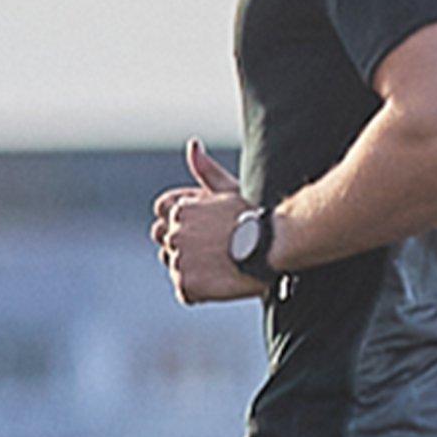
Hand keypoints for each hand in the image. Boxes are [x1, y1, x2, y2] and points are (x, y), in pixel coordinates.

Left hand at [154, 141, 260, 303]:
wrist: (273, 247)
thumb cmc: (254, 218)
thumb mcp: (228, 190)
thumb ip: (206, 170)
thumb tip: (192, 145)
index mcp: (179, 209)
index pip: (163, 216)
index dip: (182, 224)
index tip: (203, 230)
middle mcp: (173, 232)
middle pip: (167, 243)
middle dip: (185, 247)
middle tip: (215, 252)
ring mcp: (178, 259)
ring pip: (176, 267)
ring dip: (192, 270)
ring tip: (220, 267)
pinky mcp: (186, 284)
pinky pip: (185, 291)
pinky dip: (199, 292)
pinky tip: (220, 283)